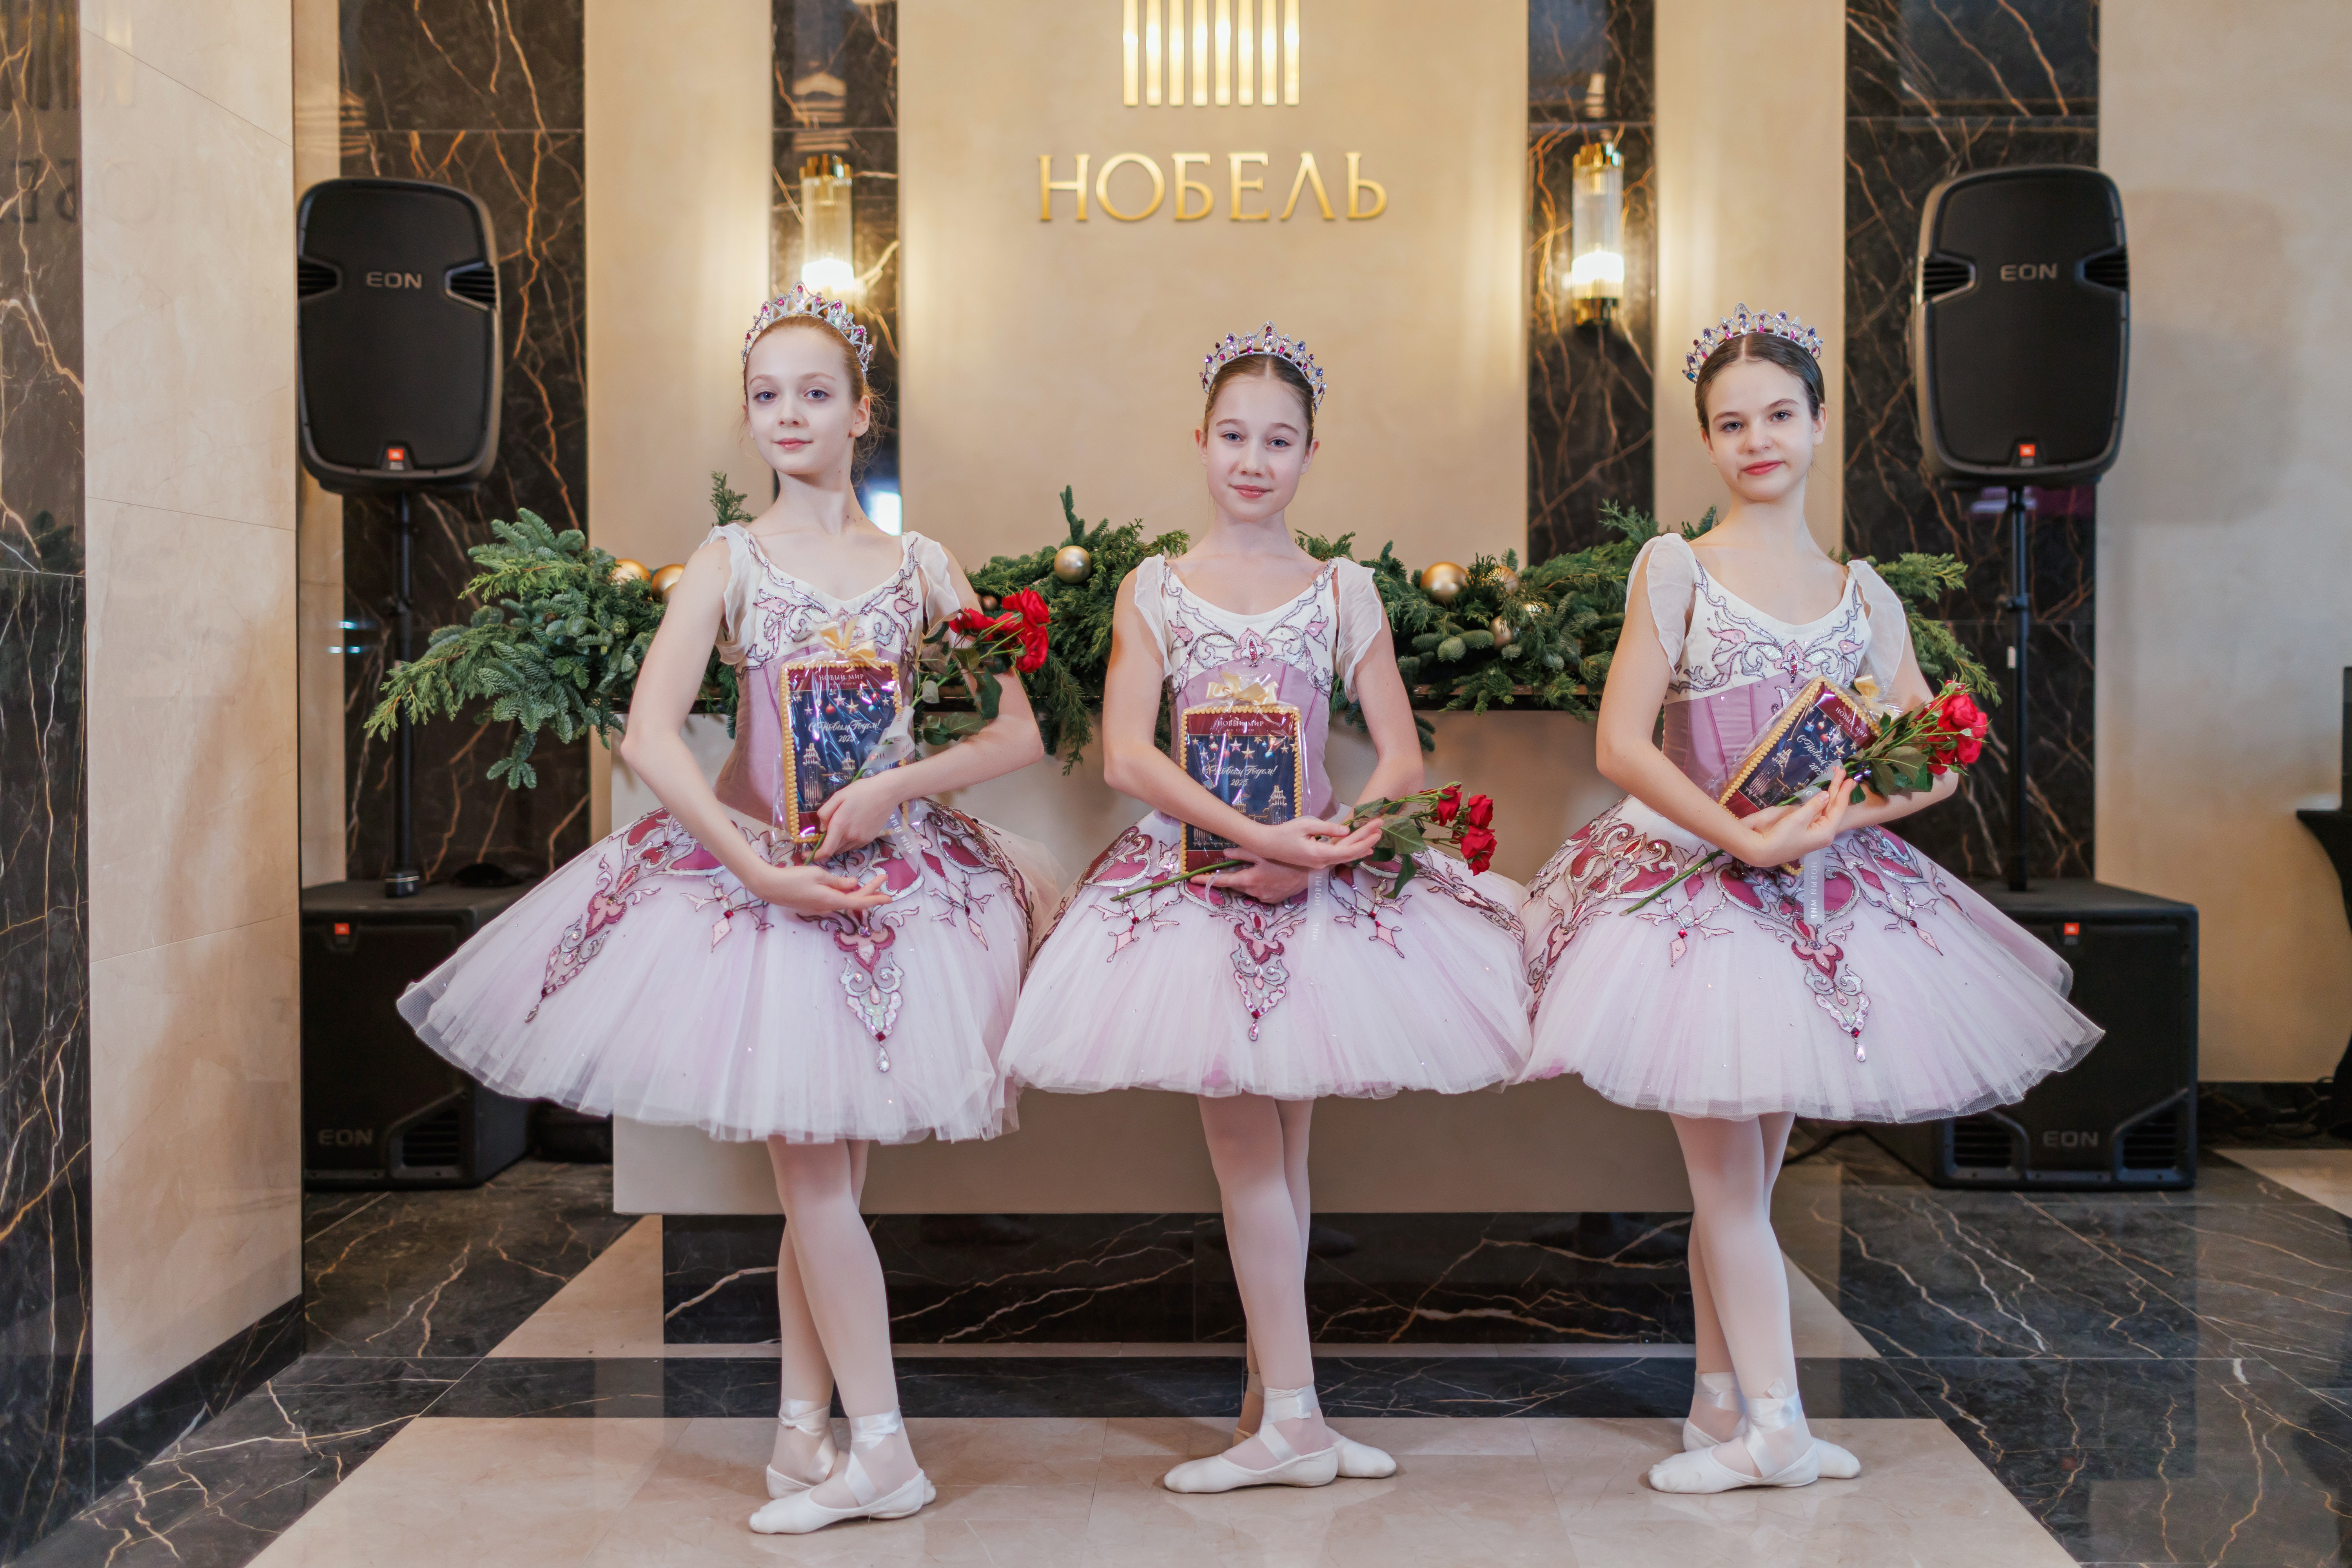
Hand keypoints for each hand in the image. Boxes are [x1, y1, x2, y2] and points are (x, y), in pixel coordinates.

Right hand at [743, 859, 891, 915]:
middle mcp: (828, 907)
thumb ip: (837, 881)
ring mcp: (820, 907)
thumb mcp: (819, 875)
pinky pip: (835, 900)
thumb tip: (853, 884)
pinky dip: (846, 893)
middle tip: (883, 878)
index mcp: (832, 900)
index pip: (859, 902)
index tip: (890, 897)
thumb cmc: (794, 878)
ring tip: (871, 881)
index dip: (875, 898)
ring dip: (859, 892)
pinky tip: (849, 886)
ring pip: (845, 900)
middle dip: (871, 890)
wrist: (770, 887)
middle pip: (854, 900)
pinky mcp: (814, 903)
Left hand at [811, 775, 905, 860]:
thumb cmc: (861, 790)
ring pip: (843, 848)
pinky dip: (848, 841)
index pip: (826, 850)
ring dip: (837, 844)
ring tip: (840, 828)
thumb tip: (821, 829)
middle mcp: (850, 835)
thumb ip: (825, 812)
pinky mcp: (869, 838)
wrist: (887, 792)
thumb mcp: (838, 796)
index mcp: (840, 824)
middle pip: (833, 850)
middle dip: (826, 846)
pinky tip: (851, 827)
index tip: (807, 855)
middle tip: (824, 834)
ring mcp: (861, 838)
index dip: (815, 856)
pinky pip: (853, 845)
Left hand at [1194, 853, 1310, 903]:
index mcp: (1250, 879)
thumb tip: (1225, 853)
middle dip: (1230, 878)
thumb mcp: (1263, 852)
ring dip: (1245, 881)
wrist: (1311, 872)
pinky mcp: (1273, 900)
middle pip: (1235, 886)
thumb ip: (1242, 852)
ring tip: (1254, 870)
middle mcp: (1254, 892)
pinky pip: (1258, 893)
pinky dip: (1257, 886)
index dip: (1207, 880)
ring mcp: (1264, 898)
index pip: (1223, 881)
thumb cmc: (1287, 859)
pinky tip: (1266, 876)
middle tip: (1229, 869)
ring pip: (1247, 890)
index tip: (1193, 880)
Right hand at [1245, 814, 1383, 870]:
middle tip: (1381, 830)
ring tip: (1375, 840)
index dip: (1365, 841)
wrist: (1267, 845)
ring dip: (1360, 848)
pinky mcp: (1316, 862)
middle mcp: (1322, 863)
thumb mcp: (1306, 825)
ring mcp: (1319, 864)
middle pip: (1350, 854)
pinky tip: (1358, 849)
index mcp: (1320, 854)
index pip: (1349, 850)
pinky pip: (1337, 858)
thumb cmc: (1284, 833)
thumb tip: (1346, 830)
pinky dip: (1349, 852)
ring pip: (1345, 857)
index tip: (1377, 831)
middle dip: (1367, 842)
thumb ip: (1327, 828)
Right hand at [1729, 764, 1853, 866]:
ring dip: (1830, 794)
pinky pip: (1818, 813)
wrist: (1763, 851)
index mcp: (1826, 832)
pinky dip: (1821, 801)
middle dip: (1838, 790)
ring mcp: (1814, 830)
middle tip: (1843, 773)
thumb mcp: (1798, 819)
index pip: (1838, 809)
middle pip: (1833, 808)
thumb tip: (1826, 794)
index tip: (1849, 778)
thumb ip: (1814, 805)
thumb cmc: (1782, 837)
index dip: (1843, 792)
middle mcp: (1823, 832)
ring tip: (1837, 780)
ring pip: (1826, 809)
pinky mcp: (1805, 829)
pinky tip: (1824, 794)